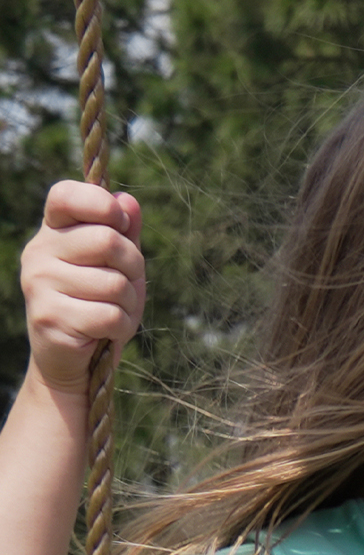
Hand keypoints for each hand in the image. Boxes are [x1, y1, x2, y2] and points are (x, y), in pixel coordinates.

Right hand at [18, 180, 143, 394]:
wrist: (74, 359)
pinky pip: (110, 315)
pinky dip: (121, 326)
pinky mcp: (49, 317)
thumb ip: (124, 232)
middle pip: (107, 241)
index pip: (68, 195)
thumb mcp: (119, 266)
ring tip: (110, 310)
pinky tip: (104, 331)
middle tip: (122, 285)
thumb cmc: (99, 305)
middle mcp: (38, 252)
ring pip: (114, 283)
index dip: (103, 206)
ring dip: (128, 303)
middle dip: (133, 267)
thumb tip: (128, 201)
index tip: (119, 226)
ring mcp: (39, 283)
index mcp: (53, 231)